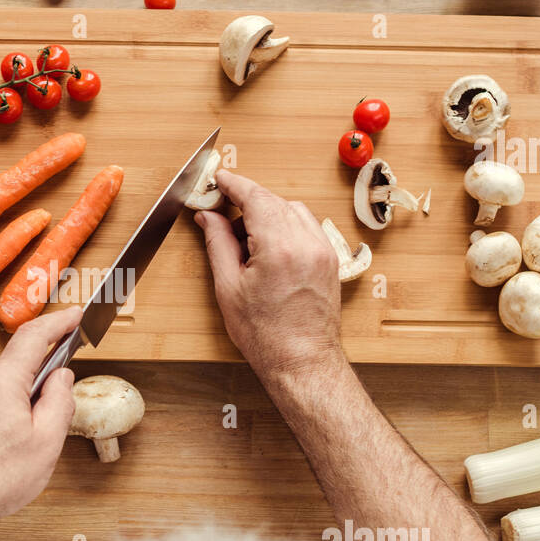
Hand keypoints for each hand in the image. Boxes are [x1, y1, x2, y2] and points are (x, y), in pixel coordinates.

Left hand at [0, 307, 79, 534]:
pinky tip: (4, 442)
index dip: (58, 322)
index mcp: (0, 382)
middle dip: (39, 376)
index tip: (74, 316)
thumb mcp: (46, 442)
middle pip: (15, 363)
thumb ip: (59, 401)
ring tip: (26, 436)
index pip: (33, 337)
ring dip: (18, 397)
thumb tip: (61, 378)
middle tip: (55, 405)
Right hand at [195, 170, 343, 375]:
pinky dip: (285, 225)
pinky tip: (267, 247)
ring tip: (244, 239)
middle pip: (274, 200)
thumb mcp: (228, 288)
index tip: (219, 178)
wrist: (302, 361)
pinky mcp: (330, 259)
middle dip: (247, 200)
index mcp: (279, 248)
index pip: (255, 197)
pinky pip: (306, 226)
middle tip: (221, 211)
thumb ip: (218, 243)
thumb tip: (209, 217)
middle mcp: (307, 243)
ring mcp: (323, 250)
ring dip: (267, 213)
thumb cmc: (266, 335)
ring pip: (292, 210)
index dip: (234, 184)